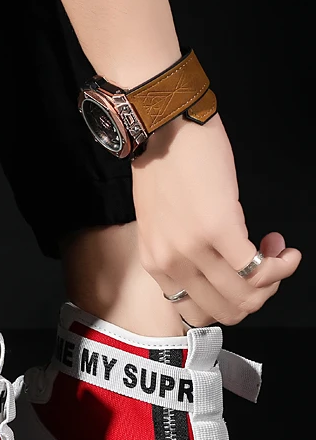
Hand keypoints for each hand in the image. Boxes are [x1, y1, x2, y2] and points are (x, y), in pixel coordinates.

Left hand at [131, 114, 300, 325]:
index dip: (227, 301)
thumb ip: (180, 250)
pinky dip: (281, 265)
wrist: (164, 128)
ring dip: (273, 279)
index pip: (196, 311)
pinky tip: (285, 249)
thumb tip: (215, 267)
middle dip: (256, 296)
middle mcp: (171, 262)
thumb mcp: (159, 223)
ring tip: (276, 250)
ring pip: (246, 295)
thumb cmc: (163, 168)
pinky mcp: (220, 228)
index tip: (239, 276)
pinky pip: (258, 269)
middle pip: (225, 310)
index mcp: (155, 263)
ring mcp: (194, 248)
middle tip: (265, 267)